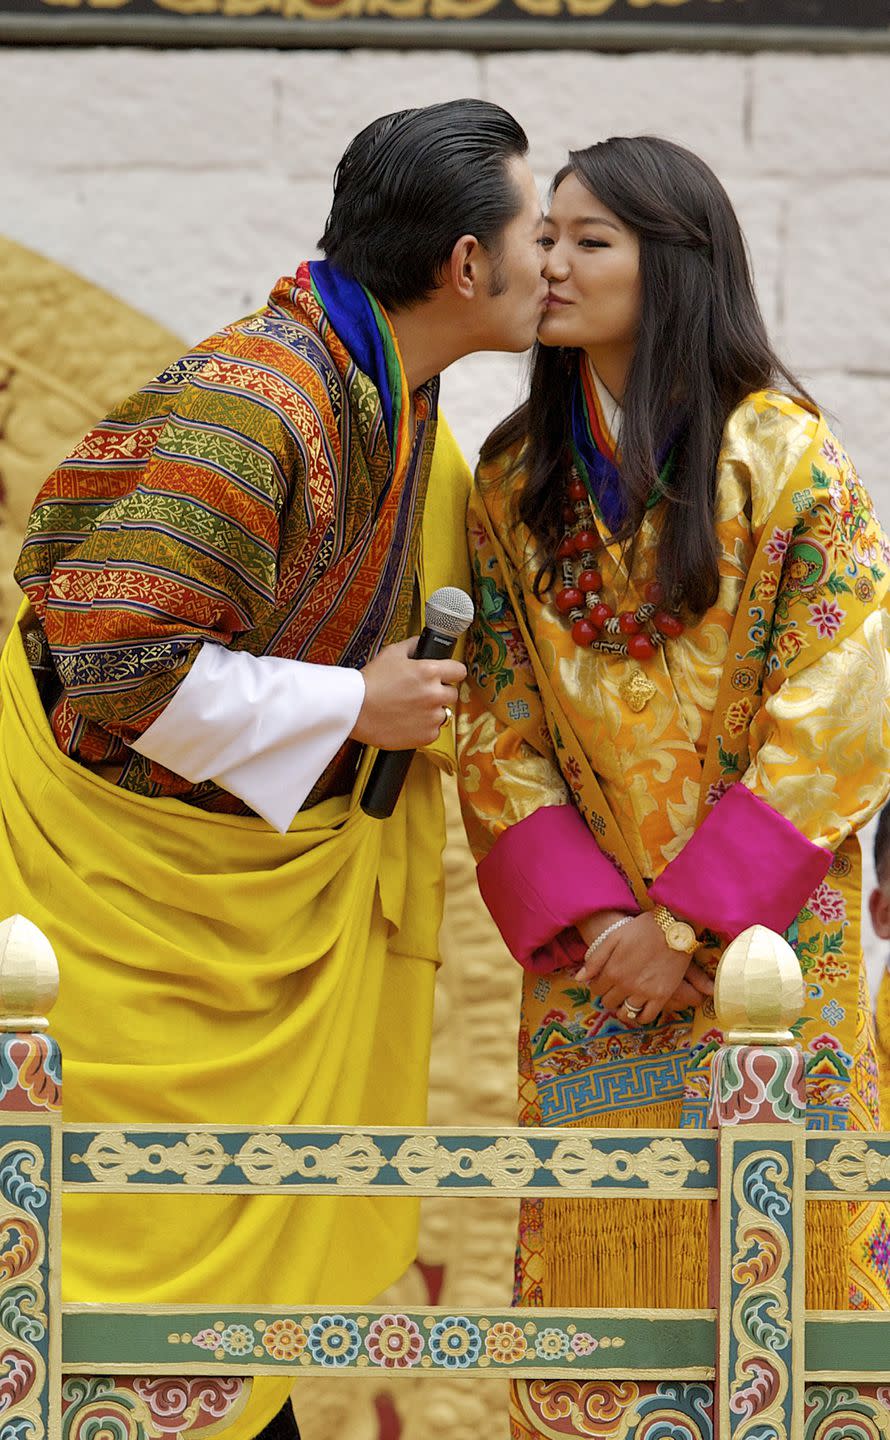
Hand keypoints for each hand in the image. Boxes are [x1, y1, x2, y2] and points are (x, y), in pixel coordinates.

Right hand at [350, 638, 466, 749]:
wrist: (355, 710)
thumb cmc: (370, 682)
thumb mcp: (391, 653)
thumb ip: (412, 646)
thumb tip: (422, 643)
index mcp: (429, 672)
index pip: (459, 671)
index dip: (452, 673)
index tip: (447, 676)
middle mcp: (434, 694)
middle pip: (452, 693)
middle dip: (439, 692)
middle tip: (421, 694)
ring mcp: (432, 717)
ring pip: (443, 713)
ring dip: (432, 711)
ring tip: (411, 709)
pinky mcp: (426, 735)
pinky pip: (434, 731)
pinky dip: (424, 728)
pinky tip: (408, 722)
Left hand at [575, 912, 713, 1027]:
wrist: (673, 928)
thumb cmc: (642, 929)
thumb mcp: (614, 937)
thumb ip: (595, 959)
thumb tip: (579, 979)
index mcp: (612, 971)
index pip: (596, 989)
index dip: (598, 985)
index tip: (604, 981)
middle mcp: (626, 985)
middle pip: (609, 1002)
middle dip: (609, 996)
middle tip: (615, 989)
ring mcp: (644, 992)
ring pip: (625, 1012)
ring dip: (622, 1007)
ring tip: (626, 999)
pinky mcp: (662, 996)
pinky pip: (646, 1017)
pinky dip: (640, 1017)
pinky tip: (639, 1009)